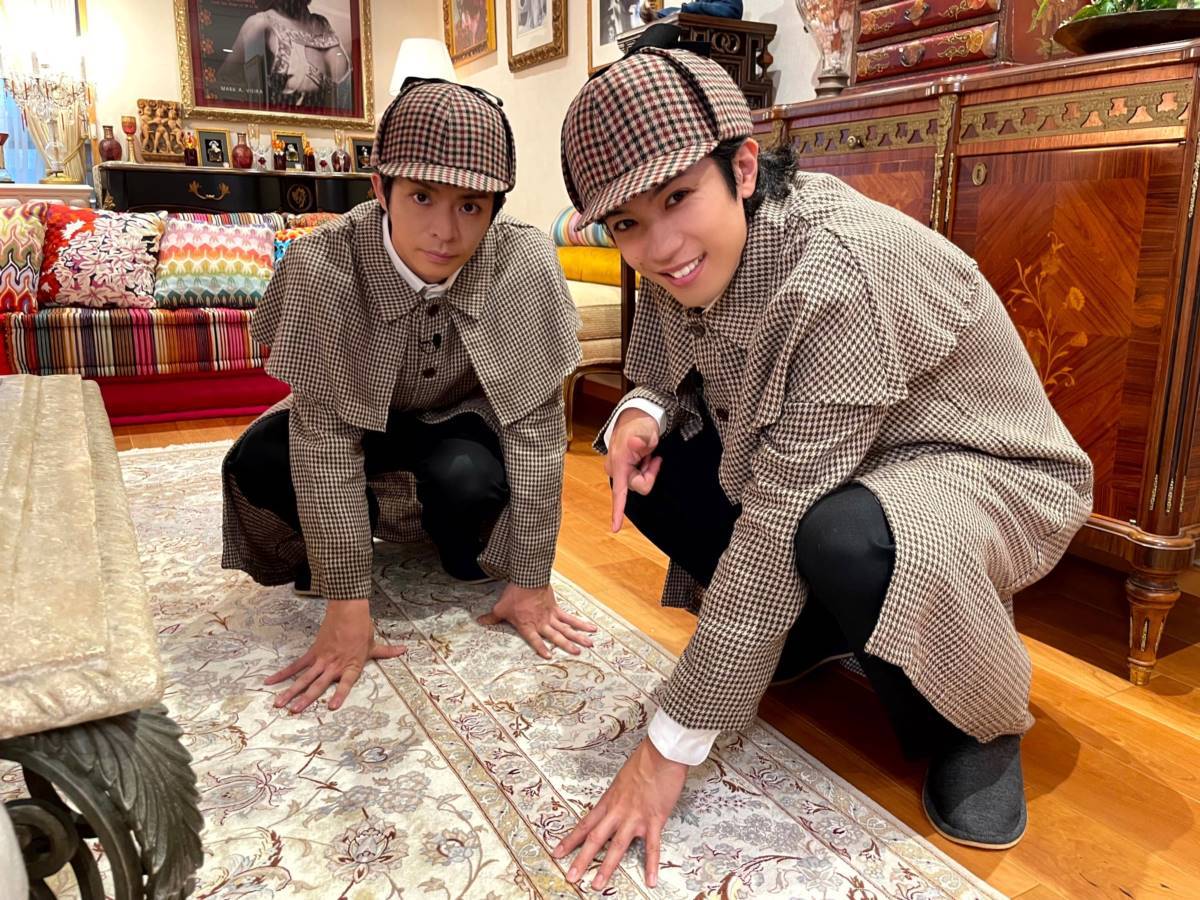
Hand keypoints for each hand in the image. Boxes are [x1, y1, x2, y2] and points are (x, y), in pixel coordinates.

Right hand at [265, 598, 403, 712]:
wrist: (348, 609)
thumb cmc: (362, 628)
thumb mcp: (374, 644)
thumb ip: (386, 652)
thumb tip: (404, 650)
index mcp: (351, 665)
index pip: (346, 683)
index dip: (339, 694)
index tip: (331, 707)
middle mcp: (335, 665)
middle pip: (318, 684)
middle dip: (305, 698)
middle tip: (294, 711)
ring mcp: (322, 659)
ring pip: (304, 678)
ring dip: (291, 691)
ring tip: (279, 703)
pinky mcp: (313, 652)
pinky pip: (296, 665)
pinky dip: (283, 674)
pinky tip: (270, 681)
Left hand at [477, 583, 597, 658]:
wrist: (527, 578)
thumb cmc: (514, 594)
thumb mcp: (500, 608)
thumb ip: (492, 617)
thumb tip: (480, 621)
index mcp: (527, 626)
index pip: (534, 640)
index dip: (541, 648)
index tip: (549, 656)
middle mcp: (541, 623)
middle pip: (557, 636)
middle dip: (568, 645)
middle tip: (578, 653)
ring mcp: (551, 616)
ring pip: (567, 629)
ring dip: (579, 636)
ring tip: (590, 644)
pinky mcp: (556, 608)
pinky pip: (570, 617)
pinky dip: (580, 623)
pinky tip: (590, 627)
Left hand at [553, 737, 686, 888]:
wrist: (660, 754)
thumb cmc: (644, 761)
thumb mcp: (623, 778)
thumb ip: (618, 796)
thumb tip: (617, 804)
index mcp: (609, 801)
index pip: (585, 824)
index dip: (570, 840)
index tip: (558, 852)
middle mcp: (618, 811)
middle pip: (595, 839)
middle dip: (581, 860)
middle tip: (571, 876)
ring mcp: (635, 817)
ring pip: (617, 847)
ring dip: (606, 868)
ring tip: (597, 885)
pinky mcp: (654, 820)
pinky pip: (652, 847)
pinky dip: (651, 865)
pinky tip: (651, 880)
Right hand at [606, 408, 662, 531]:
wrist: (635, 419)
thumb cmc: (640, 426)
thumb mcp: (645, 430)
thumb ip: (643, 438)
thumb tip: (636, 443)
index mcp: (619, 464)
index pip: (619, 492)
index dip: (617, 511)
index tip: (615, 528)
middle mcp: (615, 470)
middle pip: (640, 486)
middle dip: (650, 474)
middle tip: (654, 457)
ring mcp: (618, 472)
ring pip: (640, 482)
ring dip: (648, 470)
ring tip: (647, 455)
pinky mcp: (623, 472)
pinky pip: (638, 478)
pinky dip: (645, 469)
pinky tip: (644, 458)